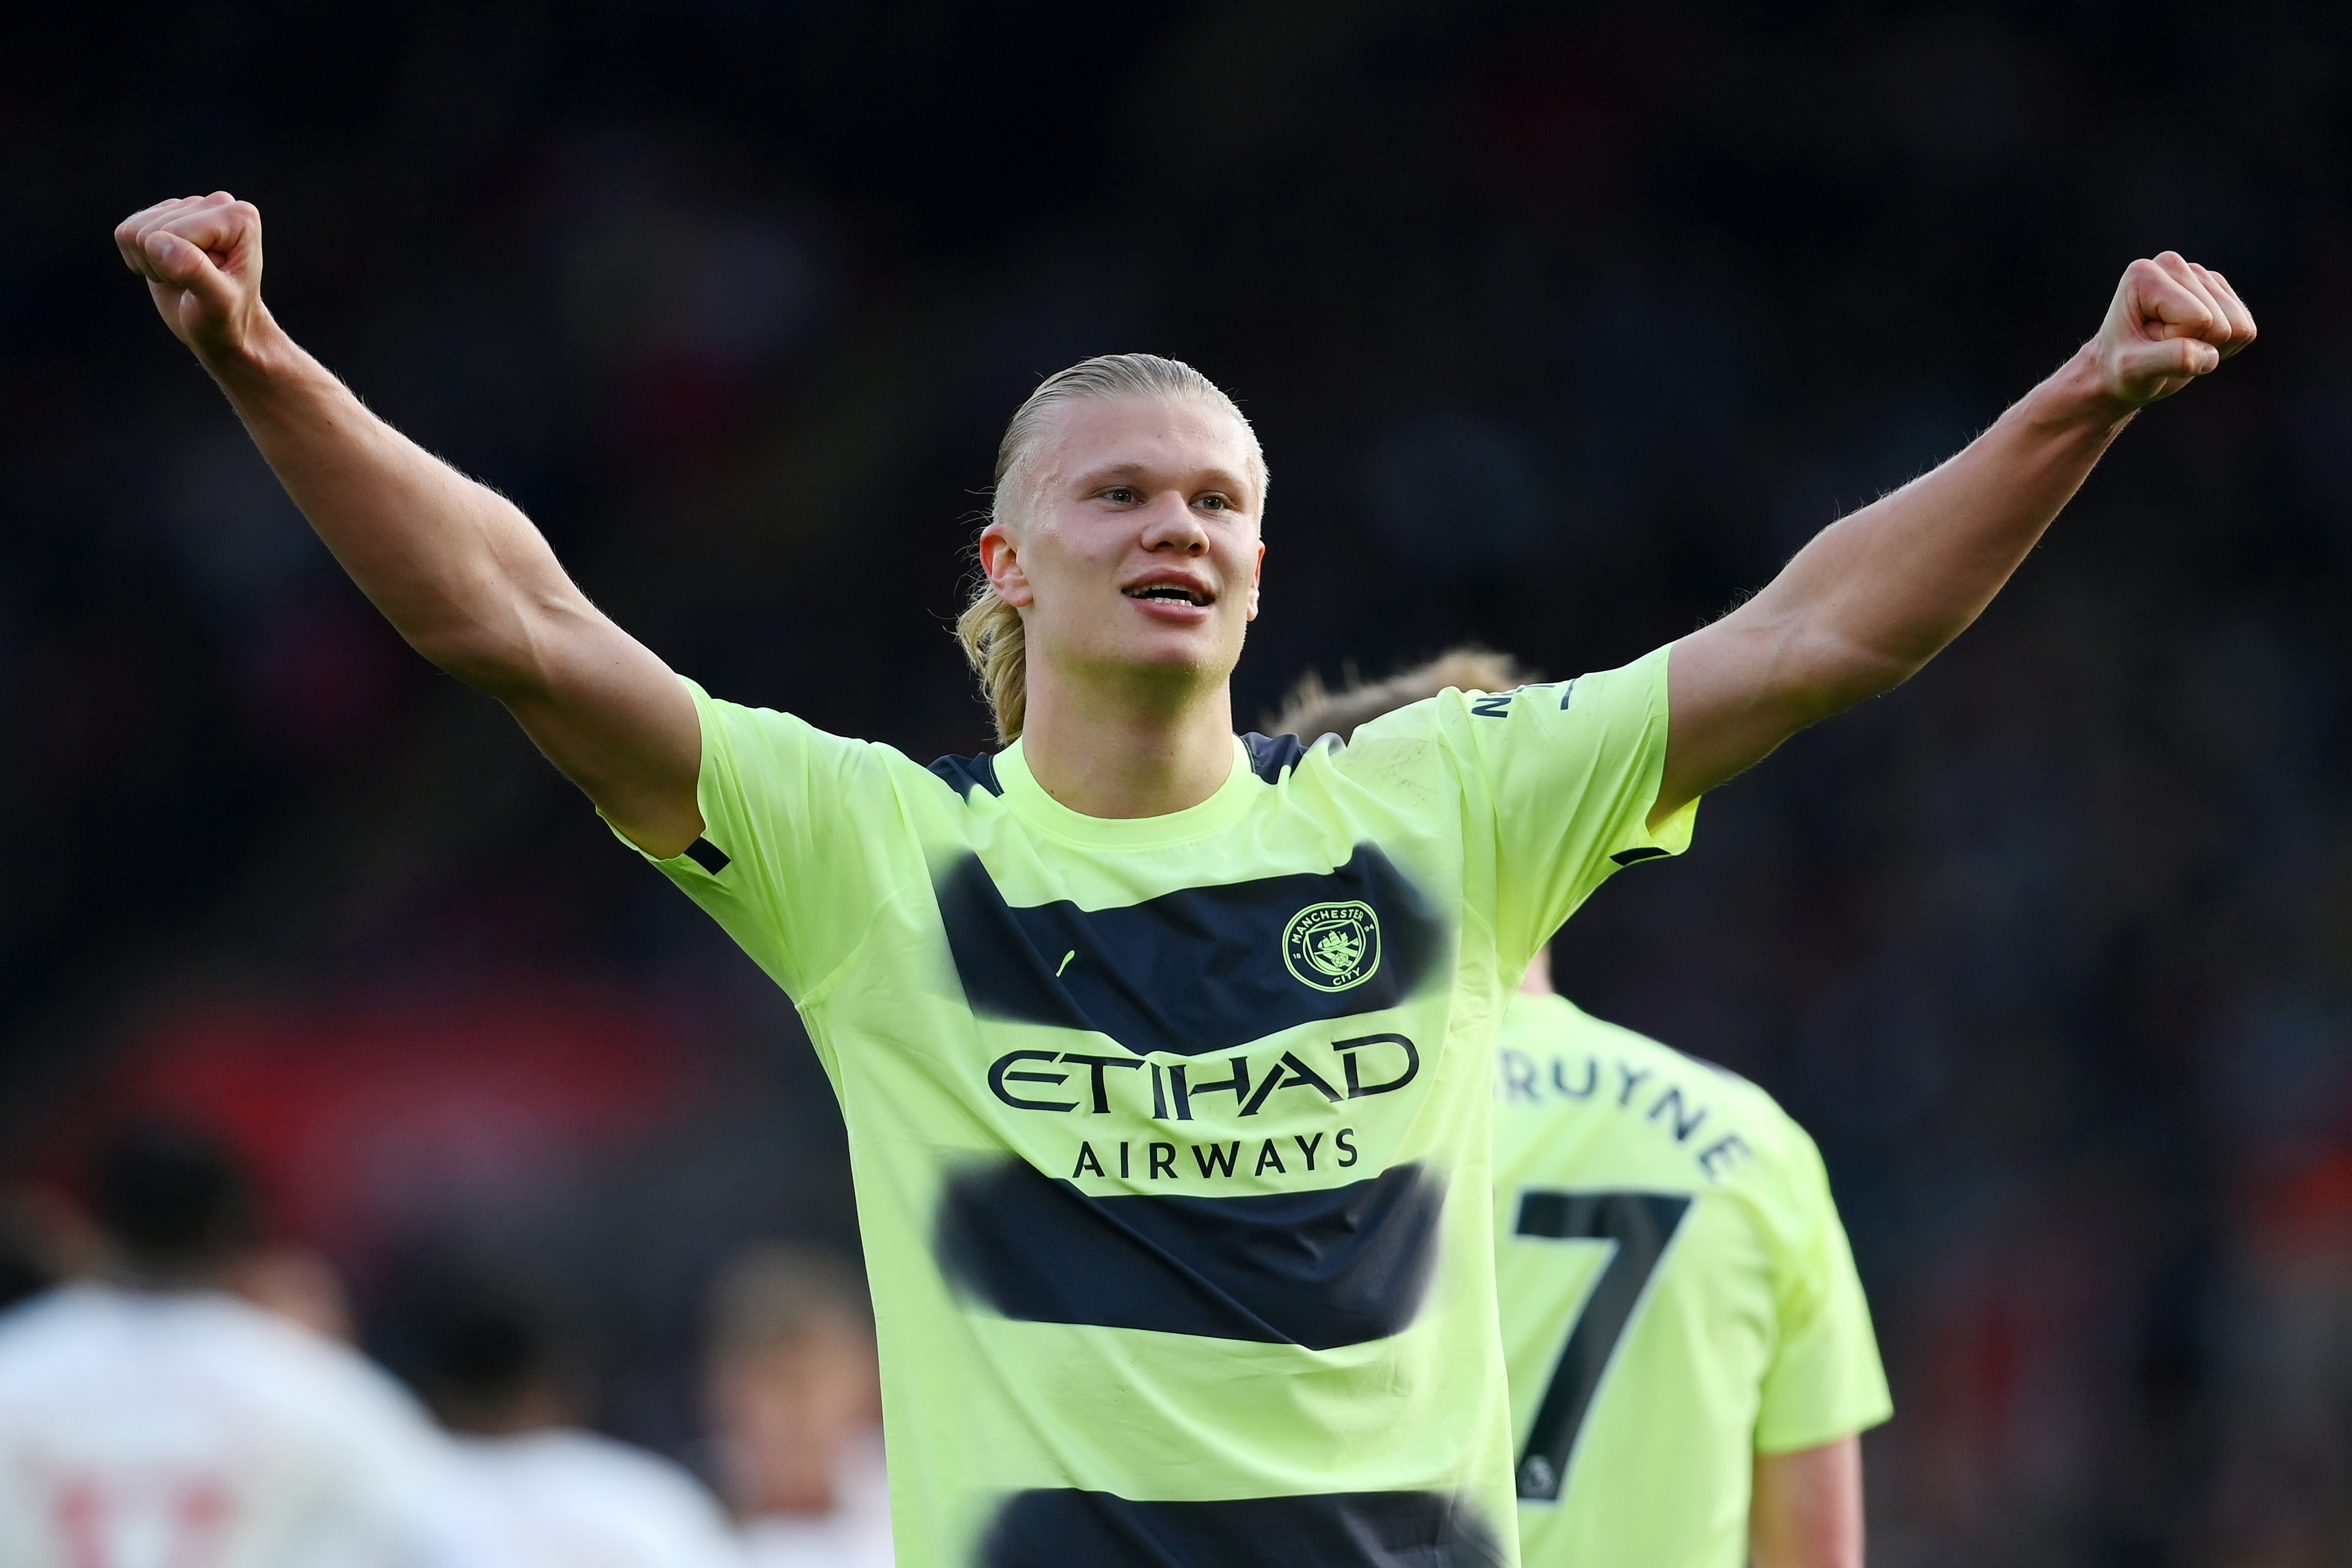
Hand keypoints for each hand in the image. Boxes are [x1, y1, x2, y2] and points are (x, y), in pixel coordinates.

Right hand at [113, 192, 268, 364]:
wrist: (220, 331)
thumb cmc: (225, 319)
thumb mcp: (217, 302)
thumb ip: (193, 270)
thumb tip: (155, 242)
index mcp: (239, 216)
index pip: (176, 232)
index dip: (181, 267)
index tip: (209, 284)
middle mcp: (216, 203)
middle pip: (152, 230)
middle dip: (164, 266)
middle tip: (194, 284)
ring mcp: (187, 208)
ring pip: (134, 231)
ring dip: (151, 264)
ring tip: (184, 277)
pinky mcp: (162, 217)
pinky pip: (124, 233)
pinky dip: (138, 259)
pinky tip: (167, 268)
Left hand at [2088, 251, 2255, 406]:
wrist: (2120, 371)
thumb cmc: (2121, 370)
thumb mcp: (2134, 372)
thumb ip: (2171, 359)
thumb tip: (2210, 355)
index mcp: (2145, 275)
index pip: (2197, 320)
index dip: (2175, 342)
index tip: (2146, 343)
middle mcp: (2173, 265)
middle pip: (2219, 322)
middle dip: (2192, 344)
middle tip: (2158, 347)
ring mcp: (2200, 276)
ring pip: (2238, 326)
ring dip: (2209, 347)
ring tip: (2173, 344)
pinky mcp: (2220, 291)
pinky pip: (2245, 330)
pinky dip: (2223, 346)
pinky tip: (2193, 341)